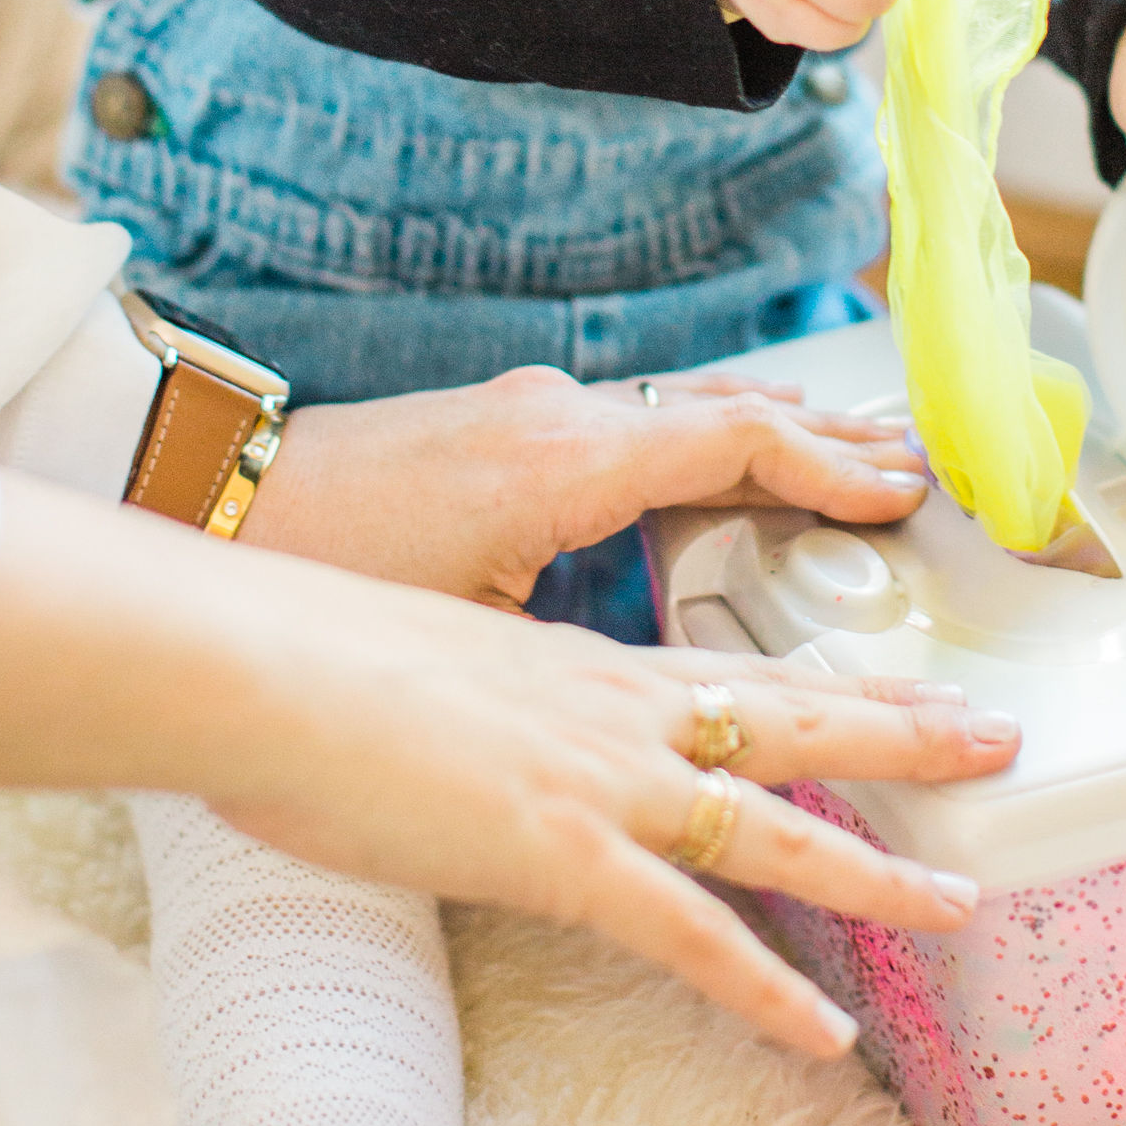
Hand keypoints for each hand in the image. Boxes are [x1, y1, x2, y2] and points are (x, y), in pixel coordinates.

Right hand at [217, 587, 1020, 1058]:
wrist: (266, 665)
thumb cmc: (308, 665)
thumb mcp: (420, 672)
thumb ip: (471, 712)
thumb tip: (454, 741)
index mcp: (586, 669)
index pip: (737, 673)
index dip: (830, 681)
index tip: (905, 680)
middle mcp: (619, 715)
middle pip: (799, 719)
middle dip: (910, 733)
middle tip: (1004, 737)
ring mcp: (604, 785)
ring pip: (779, 830)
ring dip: (879, 869)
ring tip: (964, 899)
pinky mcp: (567, 857)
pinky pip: (693, 941)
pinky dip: (764, 994)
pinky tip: (826, 1037)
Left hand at [245, 366, 929, 608]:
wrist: (208, 500)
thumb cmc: (317, 580)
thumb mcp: (458, 643)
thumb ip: (563, 666)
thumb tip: (638, 717)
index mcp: (566, 463)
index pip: (737, 442)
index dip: (830, 471)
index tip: (902, 496)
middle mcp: (560, 420)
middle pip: (729, 413)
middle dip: (829, 443)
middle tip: (918, 468)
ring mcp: (529, 413)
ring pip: (685, 408)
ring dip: (775, 431)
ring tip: (854, 449)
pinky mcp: (499, 425)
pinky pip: (640, 417)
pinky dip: (710, 432)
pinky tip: (733, 447)